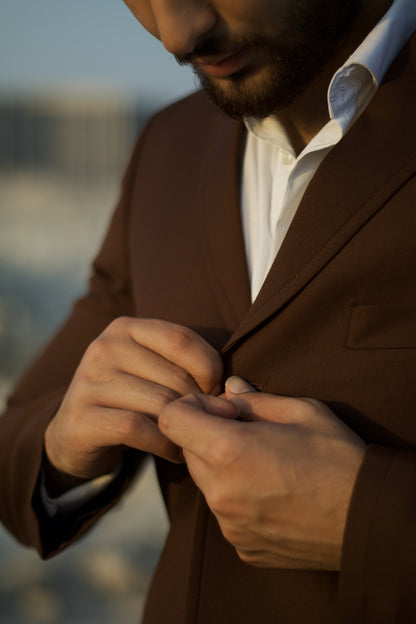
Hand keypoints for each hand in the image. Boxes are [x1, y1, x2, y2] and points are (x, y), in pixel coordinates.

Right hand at [44, 317, 222, 485]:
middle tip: (205, 425)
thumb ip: (186, 367)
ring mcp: (89, 381)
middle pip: (175, 377)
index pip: (183, 340)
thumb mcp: (153, 370)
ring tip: (191, 440)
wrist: (75, 434)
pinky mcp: (82, 417)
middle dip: (199, 406)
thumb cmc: (130, 399)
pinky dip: (164, 444)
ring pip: (161, 404)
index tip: (215, 393)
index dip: (210, 370)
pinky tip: (173, 452)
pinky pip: (139, 429)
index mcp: (126, 328)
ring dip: (185, 429)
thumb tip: (232, 388)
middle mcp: (104, 347)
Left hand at [159, 376, 365, 570]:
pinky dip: (238, 497)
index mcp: (229, 451)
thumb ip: (255, 398)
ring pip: (206, 482)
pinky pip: (225, 511)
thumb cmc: (337, 459)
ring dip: (223, 466)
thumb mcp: (302, 411)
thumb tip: (230, 388)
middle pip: (187, 450)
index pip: (171, 419)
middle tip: (249, 432)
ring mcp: (229, 524)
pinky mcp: (242, 545)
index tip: (227, 410)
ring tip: (265, 463)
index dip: (193, 405)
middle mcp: (220, 492)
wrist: (368, 519)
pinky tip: (273, 492)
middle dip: (208, 434)